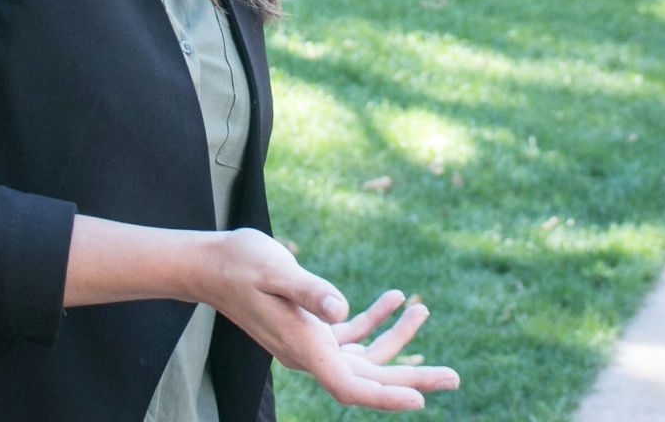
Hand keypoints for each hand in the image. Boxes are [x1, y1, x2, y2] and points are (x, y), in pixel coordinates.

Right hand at [197, 229, 460, 410]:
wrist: (210, 264)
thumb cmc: (241, 264)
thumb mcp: (278, 270)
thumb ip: (310, 291)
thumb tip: (342, 309)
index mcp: (303, 347)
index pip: (351, 386)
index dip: (386, 396)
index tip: (421, 401)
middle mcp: (309, 353)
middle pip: (367, 377)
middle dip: (411, 377)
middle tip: (453, 378)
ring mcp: (310, 343)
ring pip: (363, 355)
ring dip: (396, 339)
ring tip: (423, 310)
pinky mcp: (309, 328)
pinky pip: (350, 335)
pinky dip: (374, 320)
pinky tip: (394, 299)